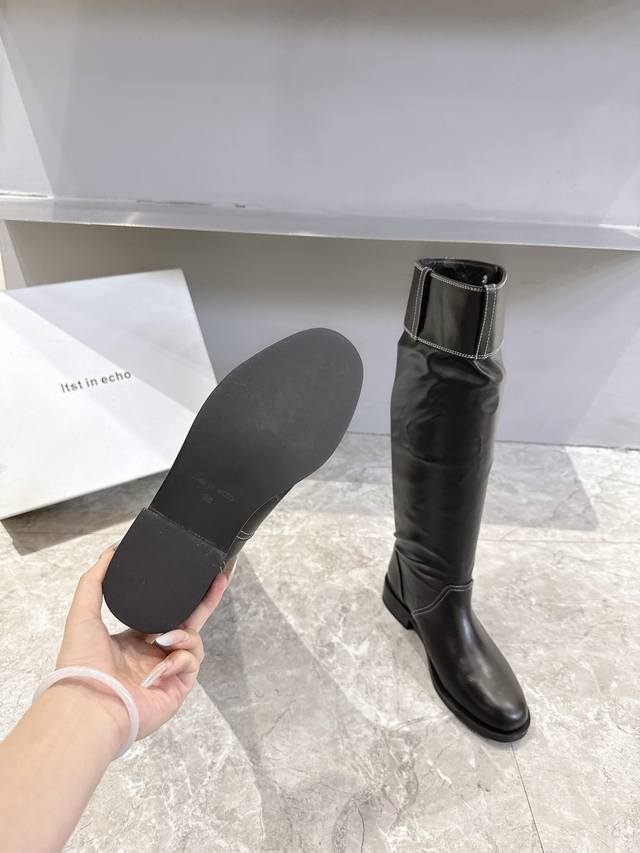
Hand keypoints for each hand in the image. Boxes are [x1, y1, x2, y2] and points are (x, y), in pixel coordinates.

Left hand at [54, 544, 228, 745]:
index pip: (165, 612)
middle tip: (221, 578)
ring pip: (193, 641)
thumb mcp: (82, 615)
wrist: (89, 706)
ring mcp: (167, 672)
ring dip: (183, 635)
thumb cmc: (81, 666)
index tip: (194, 574)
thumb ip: (94, 581)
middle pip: (190, 622)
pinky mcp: (177, 688)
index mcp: (135, 640)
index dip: (181, 596)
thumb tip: (110, 551)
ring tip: (164, 640)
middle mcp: (153, 655)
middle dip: (206, 601)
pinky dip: (179, 660)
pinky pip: (191, 663)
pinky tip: (161, 667)